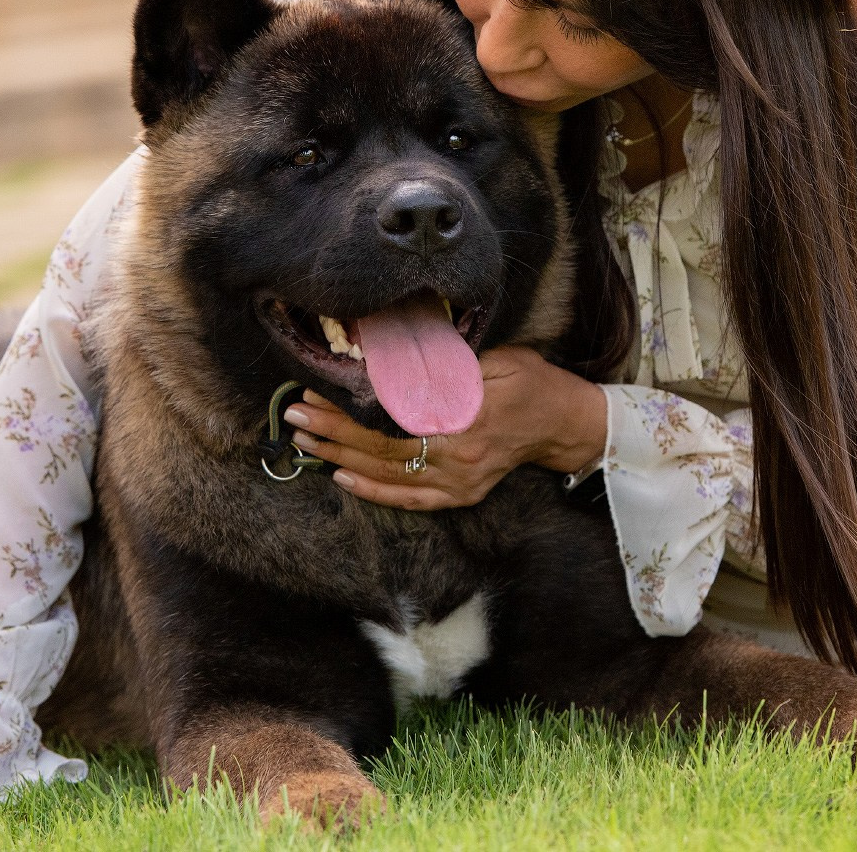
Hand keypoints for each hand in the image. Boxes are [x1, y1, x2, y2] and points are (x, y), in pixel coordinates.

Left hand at [286, 346, 604, 509]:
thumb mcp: (494, 357)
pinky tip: (342, 477)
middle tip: (293, 414)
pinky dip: (374, 490)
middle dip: (333, 429)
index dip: (351, 406)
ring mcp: (461, 480)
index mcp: (467, 414)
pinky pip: (410, 499)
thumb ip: (446, 363)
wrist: (563, 424)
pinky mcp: (462, 495)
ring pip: (389, 472)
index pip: (392, 413)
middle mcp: (461, 454)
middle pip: (382, 444)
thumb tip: (390, 358)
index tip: (316, 391)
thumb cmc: (529, 381)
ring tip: (304, 440)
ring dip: (341, 456)